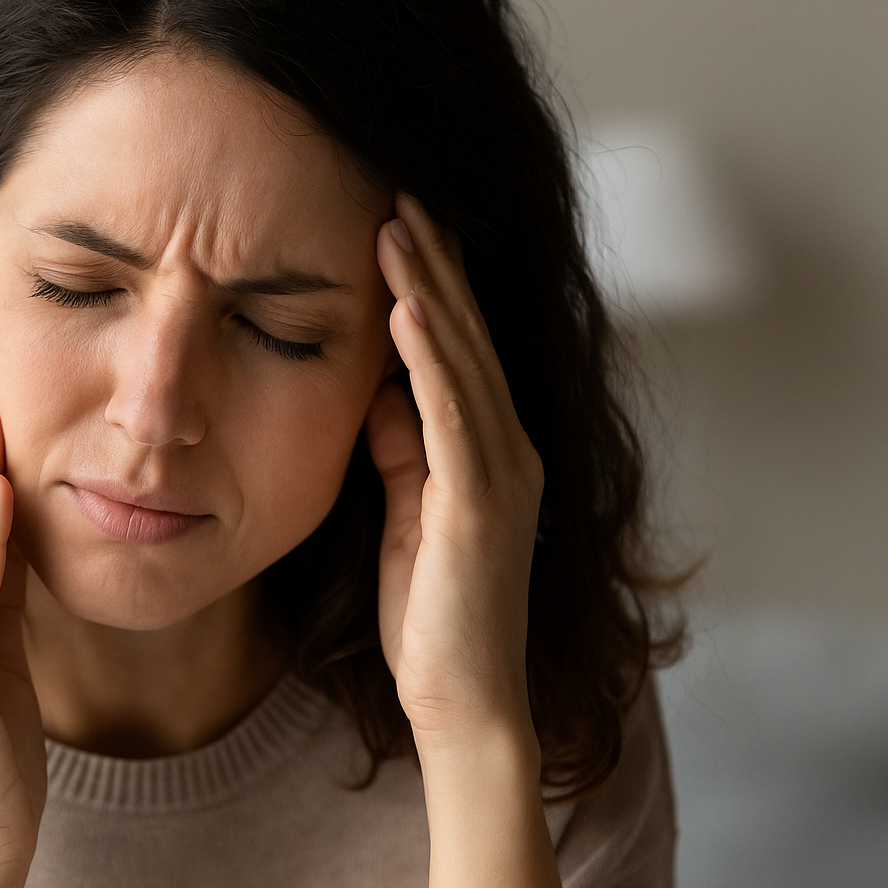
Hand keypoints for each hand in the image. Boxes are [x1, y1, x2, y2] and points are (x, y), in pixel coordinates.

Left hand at [365, 194, 544, 747]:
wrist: (463, 699)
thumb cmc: (431, 613)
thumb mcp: (405, 510)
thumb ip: (400, 447)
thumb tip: (379, 386)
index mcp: (490, 451)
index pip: (460, 348)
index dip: (436, 282)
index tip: (401, 220)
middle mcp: (509, 450)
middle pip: (468, 337)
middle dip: (434, 262)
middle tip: (402, 189)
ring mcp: (502, 475)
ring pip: (462, 361)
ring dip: (431, 289)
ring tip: (399, 223)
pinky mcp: (479, 505)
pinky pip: (452, 416)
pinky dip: (429, 359)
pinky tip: (406, 308)